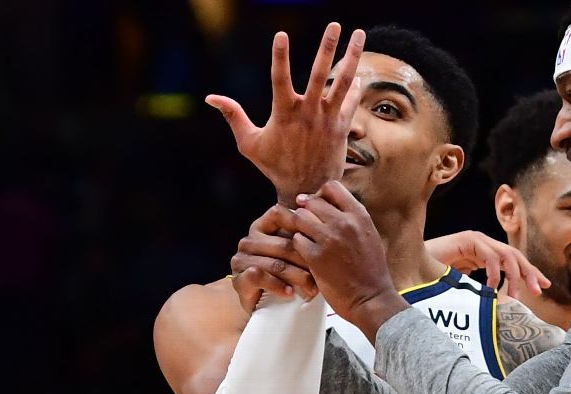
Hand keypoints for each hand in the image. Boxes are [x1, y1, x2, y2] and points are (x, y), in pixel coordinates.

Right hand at [206, 22, 364, 205]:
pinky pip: (350, 102)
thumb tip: (210, 97)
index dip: (280, 56)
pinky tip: (357, 73)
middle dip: (327, 47)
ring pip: (342, 83)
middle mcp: (308, 113)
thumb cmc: (274, 166)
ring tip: (360, 34)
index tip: (281, 34)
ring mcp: (327, 120)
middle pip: (319, 74)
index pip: (279, 78)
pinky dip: (355, 87)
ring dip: (352, 57)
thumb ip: (233, 116)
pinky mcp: (341, 128)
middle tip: (335, 25)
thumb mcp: (249, 143)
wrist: (305, 190)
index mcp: (284, 113)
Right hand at [231, 206, 319, 310]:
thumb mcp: (297, 255)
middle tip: (323, 273)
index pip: (279, 213)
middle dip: (306, 260)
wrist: (266, 307)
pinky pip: (260, 277)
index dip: (300, 223)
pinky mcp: (239, 280)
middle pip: (283, 244)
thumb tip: (327, 222)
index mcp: (262, 227)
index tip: (319, 239)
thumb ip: (305, 238)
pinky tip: (291, 293)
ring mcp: (241, 260)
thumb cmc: (286, 277)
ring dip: (297, 277)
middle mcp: (249, 241)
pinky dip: (278, 286)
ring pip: (275, 263)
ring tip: (312, 288)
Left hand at [289, 181, 406, 338]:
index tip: (318, 206)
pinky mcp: (315, 257)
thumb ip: (353, 219)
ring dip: (300, 227)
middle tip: (308, 225)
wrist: (370, 298)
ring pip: (300, 218)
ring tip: (306, 239)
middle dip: (307, 211)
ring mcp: (328, 239)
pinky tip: (305, 254)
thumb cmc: (372, 270)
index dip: (321, 194)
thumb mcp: (370, 235)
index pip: (332, 187)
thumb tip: (333, 206)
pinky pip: (296, 240)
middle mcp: (343, 223)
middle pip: (312, 201)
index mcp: (359, 216)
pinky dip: (298, 245)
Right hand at [424, 231, 549, 298]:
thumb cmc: (433, 279)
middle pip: (515, 256)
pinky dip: (494, 272)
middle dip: (529, 273)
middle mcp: (483, 244)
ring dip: (514, 276)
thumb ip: (479, 292)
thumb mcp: (464, 288)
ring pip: (506, 255)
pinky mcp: (467, 240)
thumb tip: (498, 307)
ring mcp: (475, 240)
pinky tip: (493, 288)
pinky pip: (489, 256)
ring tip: (515, 296)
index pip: (513, 261)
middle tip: (539, 290)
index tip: (544, 286)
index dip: (530, 272)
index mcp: (484, 254)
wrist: (410, 266)